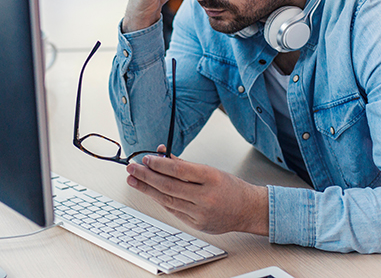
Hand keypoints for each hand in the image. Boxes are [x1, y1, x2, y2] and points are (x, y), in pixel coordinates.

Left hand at [125, 145, 268, 235]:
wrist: (248, 210)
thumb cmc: (230, 187)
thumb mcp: (211, 170)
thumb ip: (184, 164)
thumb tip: (161, 155)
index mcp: (212, 178)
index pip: (179, 171)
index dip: (159, 165)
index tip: (146, 159)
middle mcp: (206, 197)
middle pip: (169, 186)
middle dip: (146, 176)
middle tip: (132, 168)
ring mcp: (201, 213)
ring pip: (167, 200)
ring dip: (147, 189)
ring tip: (134, 180)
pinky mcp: (197, 224)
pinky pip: (173, 211)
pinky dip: (160, 200)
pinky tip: (150, 192)